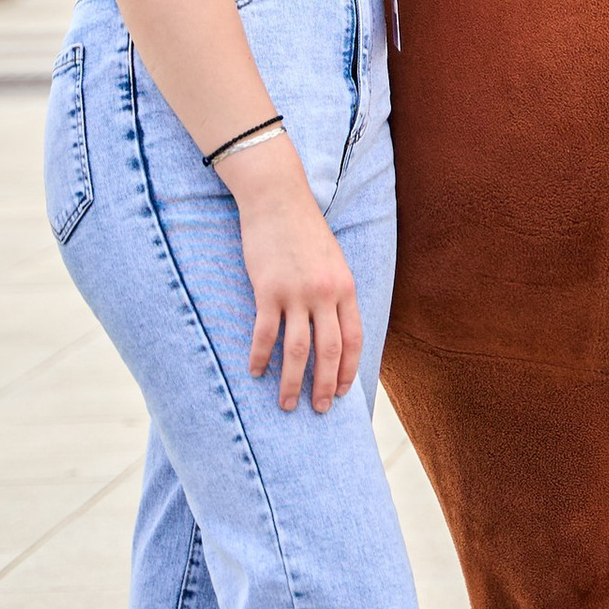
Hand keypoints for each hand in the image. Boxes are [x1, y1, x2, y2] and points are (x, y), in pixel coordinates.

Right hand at [225, 135, 362, 413]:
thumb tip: (334, 327)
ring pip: (297, 350)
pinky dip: (260, 357)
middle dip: (324, 385)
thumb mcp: (332, 260)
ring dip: (292, 382)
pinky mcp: (267, 289)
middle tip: (319, 410)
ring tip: (287, 403)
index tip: (341, 392)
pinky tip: (254, 372)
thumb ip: (336, 292)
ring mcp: (296, 293)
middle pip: (329, 352)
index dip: (348, 370)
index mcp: (345, 288)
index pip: (353, 340)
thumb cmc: (304, 230)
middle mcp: (325, 294)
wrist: (278, 198)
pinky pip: (265, 333)